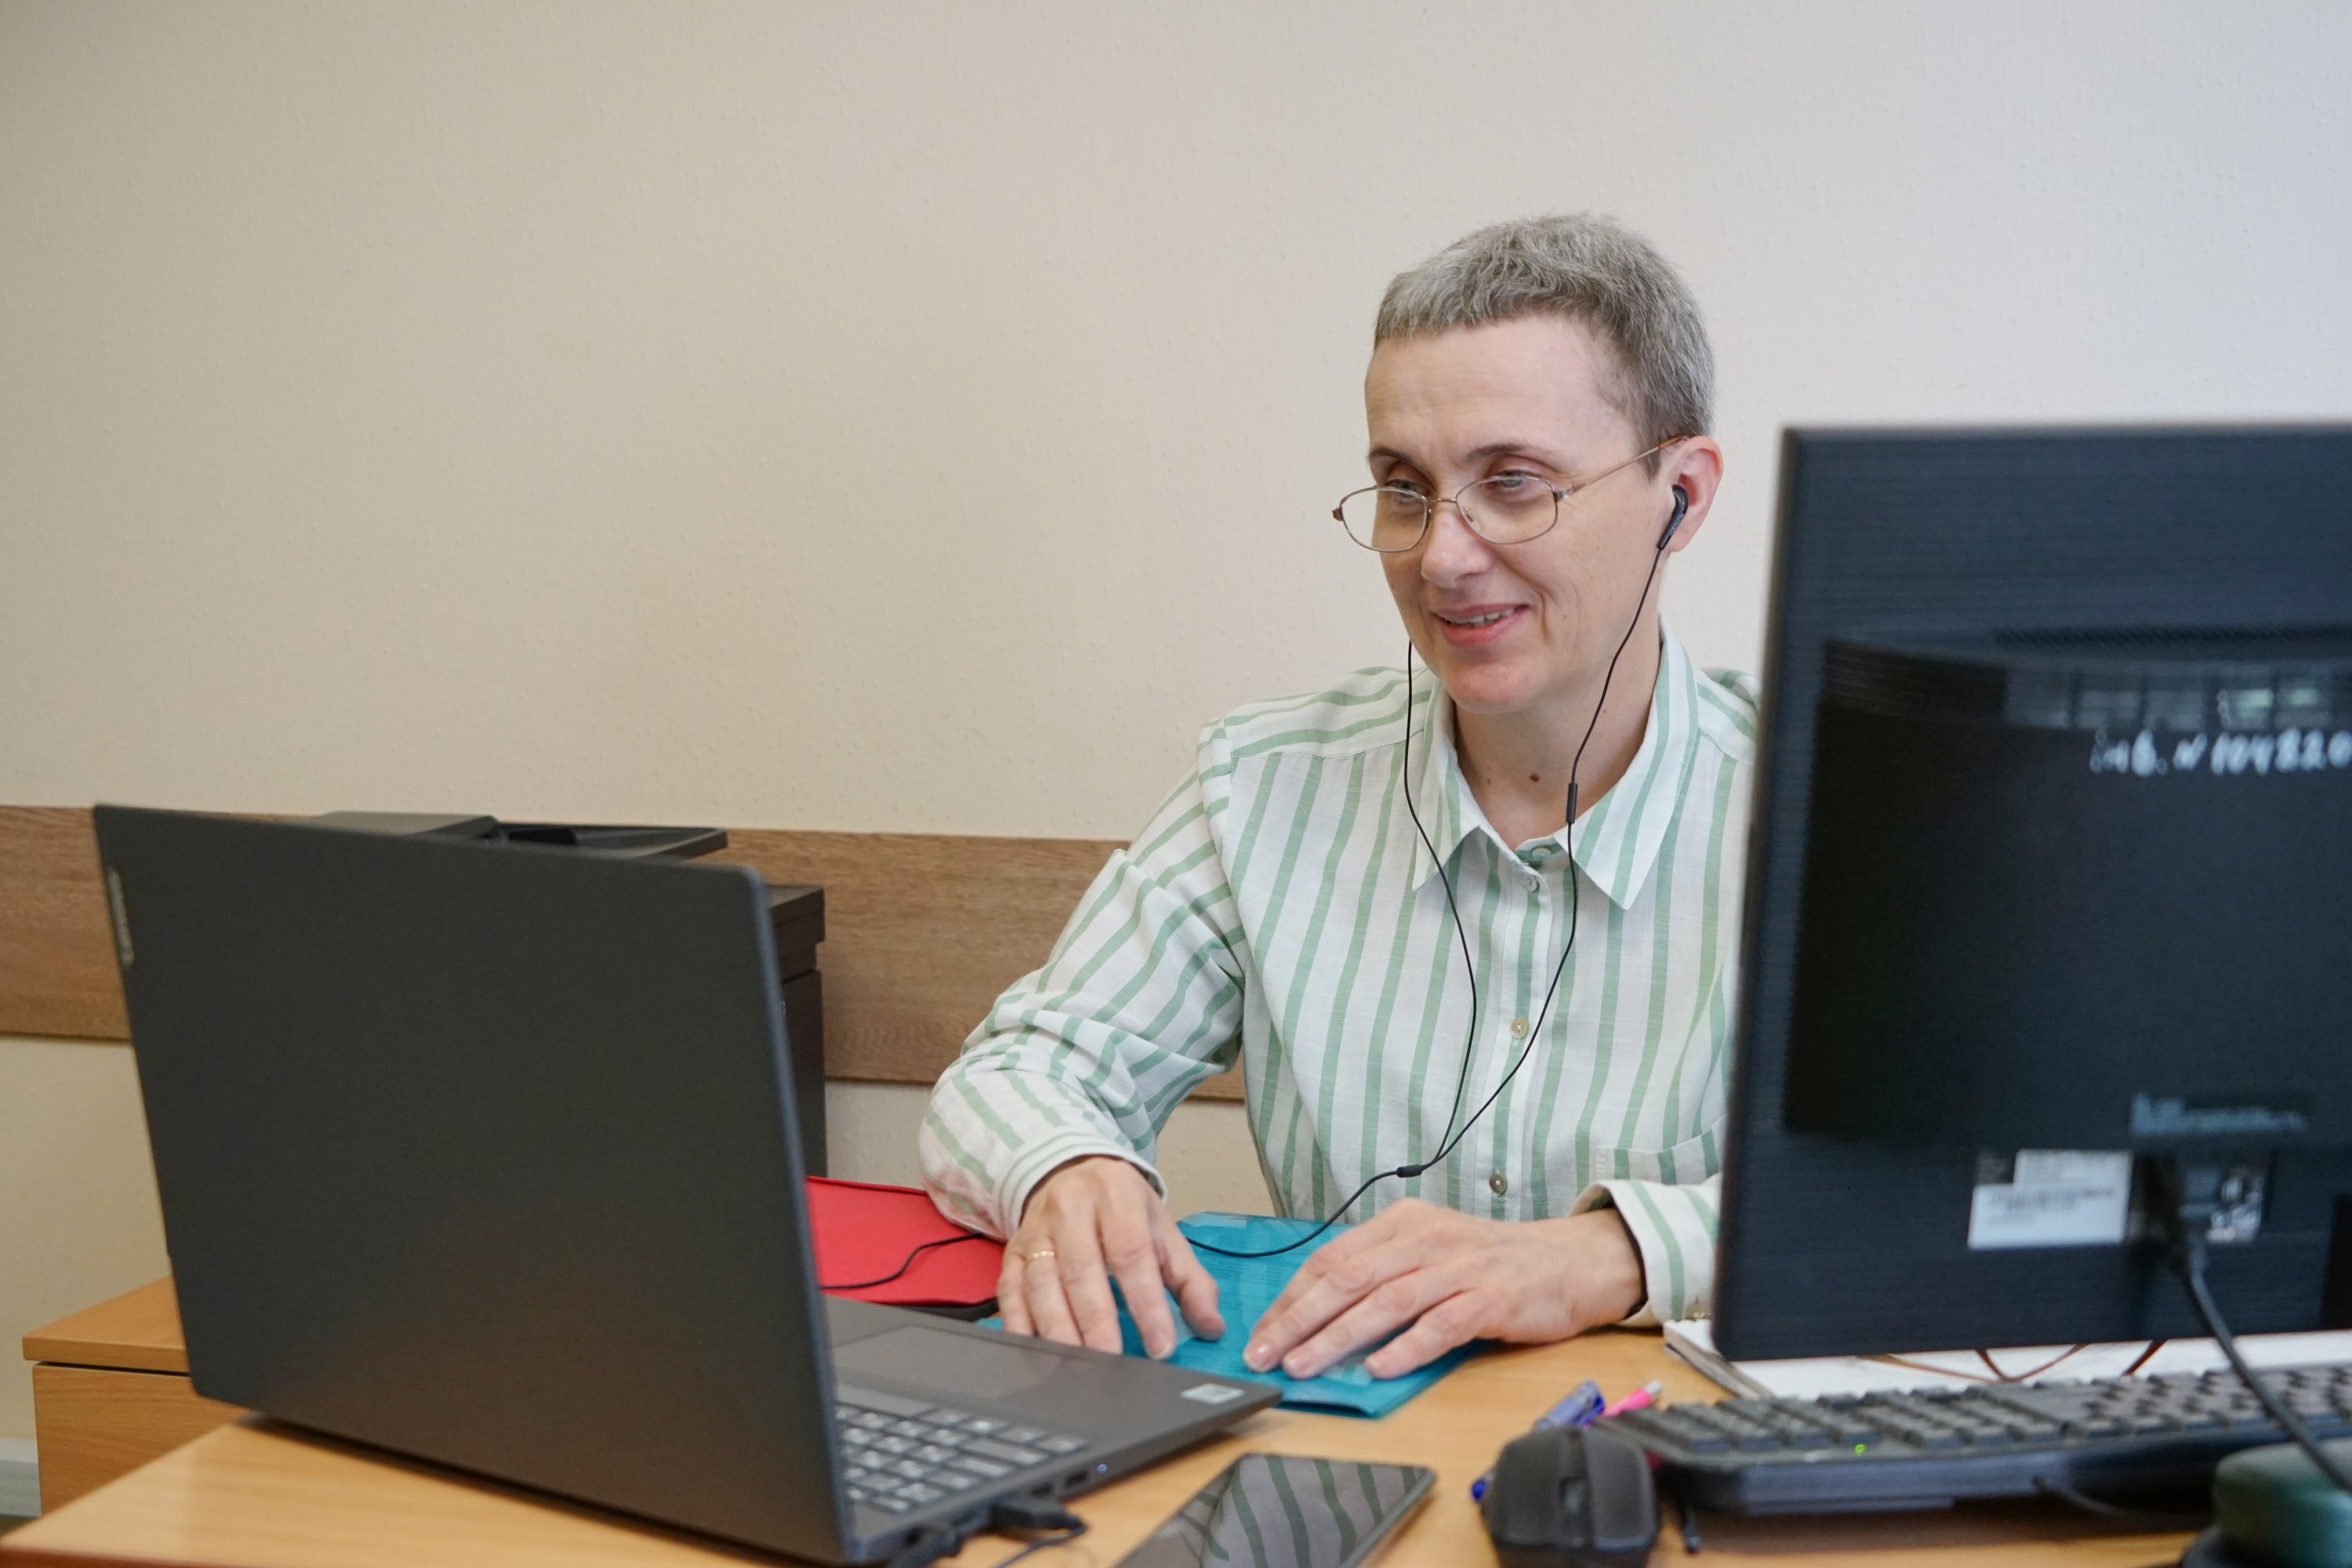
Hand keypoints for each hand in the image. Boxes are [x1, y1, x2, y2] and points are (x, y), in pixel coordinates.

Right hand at [999, 1155, 1224, 1358]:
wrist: (1068, 1169)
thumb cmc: (1121, 1207)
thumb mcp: (1161, 1230)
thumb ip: (1190, 1279)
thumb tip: (1211, 1328)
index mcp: (1117, 1196)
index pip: (1131, 1253)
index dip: (1146, 1303)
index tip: (1160, 1346)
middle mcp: (1070, 1210)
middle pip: (1081, 1271)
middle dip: (1097, 1323)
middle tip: (1114, 1363)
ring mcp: (1035, 1232)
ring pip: (1041, 1284)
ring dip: (1058, 1330)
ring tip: (1077, 1367)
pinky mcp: (1011, 1253)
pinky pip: (1009, 1293)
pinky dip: (1020, 1326)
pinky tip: (1036, 1354)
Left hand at [1242, 1199, 1643, 1379]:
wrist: (1568, 1261)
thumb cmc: (1488, 1262)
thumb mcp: (1428, 1248)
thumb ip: (1381, 1270)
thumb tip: (1318, 1313)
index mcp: (1401, 1223)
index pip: (1332, 1259)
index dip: (1293, 1297)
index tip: (1263, 1331)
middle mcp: (1424, 1239)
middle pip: (1349, 1279)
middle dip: (1299, 1319)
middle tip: (1265, 1353)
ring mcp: (1457, 1268)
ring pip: (1385, 1302)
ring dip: (1338, 1337)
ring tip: (1304, 1365)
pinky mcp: (1489, 1299)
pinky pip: (1438, 1326)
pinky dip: (1405, 1348)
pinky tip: (1377, 1368)